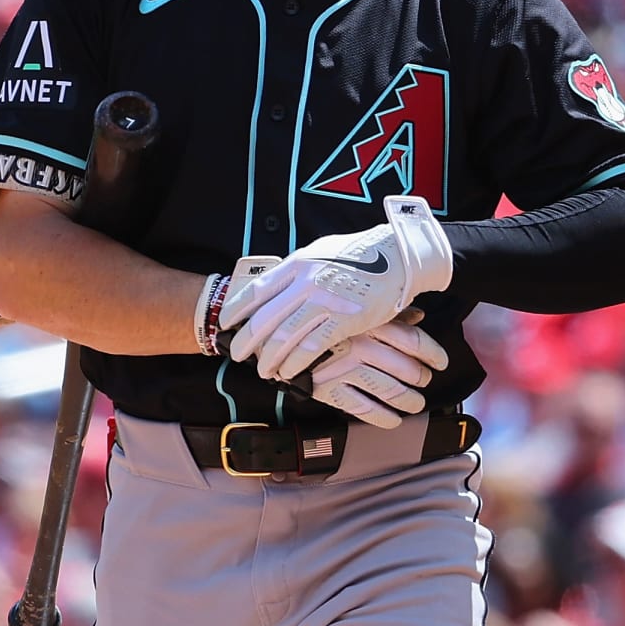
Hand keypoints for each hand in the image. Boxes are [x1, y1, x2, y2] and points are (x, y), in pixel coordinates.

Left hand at [221, 196, 452, 380]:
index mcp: (297, 263)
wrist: (399, 256)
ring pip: (284, 337)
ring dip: (269, 358)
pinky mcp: (344, 320)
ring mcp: (324, 301)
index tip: (225, 324)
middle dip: (246, 341)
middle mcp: (305, 281)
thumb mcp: (321, 251)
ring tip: (262, 371)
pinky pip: (311, 347)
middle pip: (264, 318)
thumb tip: (274, 285)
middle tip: (236, 355)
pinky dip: (296, 363)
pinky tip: (289, 373)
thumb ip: (297, 268)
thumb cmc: (360, 255)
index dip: (236, 310)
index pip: (256, 290)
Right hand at [308, 309, 449, 427]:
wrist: (276, 332)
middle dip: (421, 378)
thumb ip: (388, 311)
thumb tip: (418, 314)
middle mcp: (359, 345)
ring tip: (415, 403)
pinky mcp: (328, 388)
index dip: (433, 354)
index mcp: (367, 321)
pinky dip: (384, 417)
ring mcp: (344, 368)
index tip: (440, 362)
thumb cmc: (319, 315)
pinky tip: (393, 419)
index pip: (413, 341)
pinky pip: (364, 409)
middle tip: (424, 381)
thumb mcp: (355, 304)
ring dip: (409, 401)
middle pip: (406, 368)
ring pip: (390, 390)